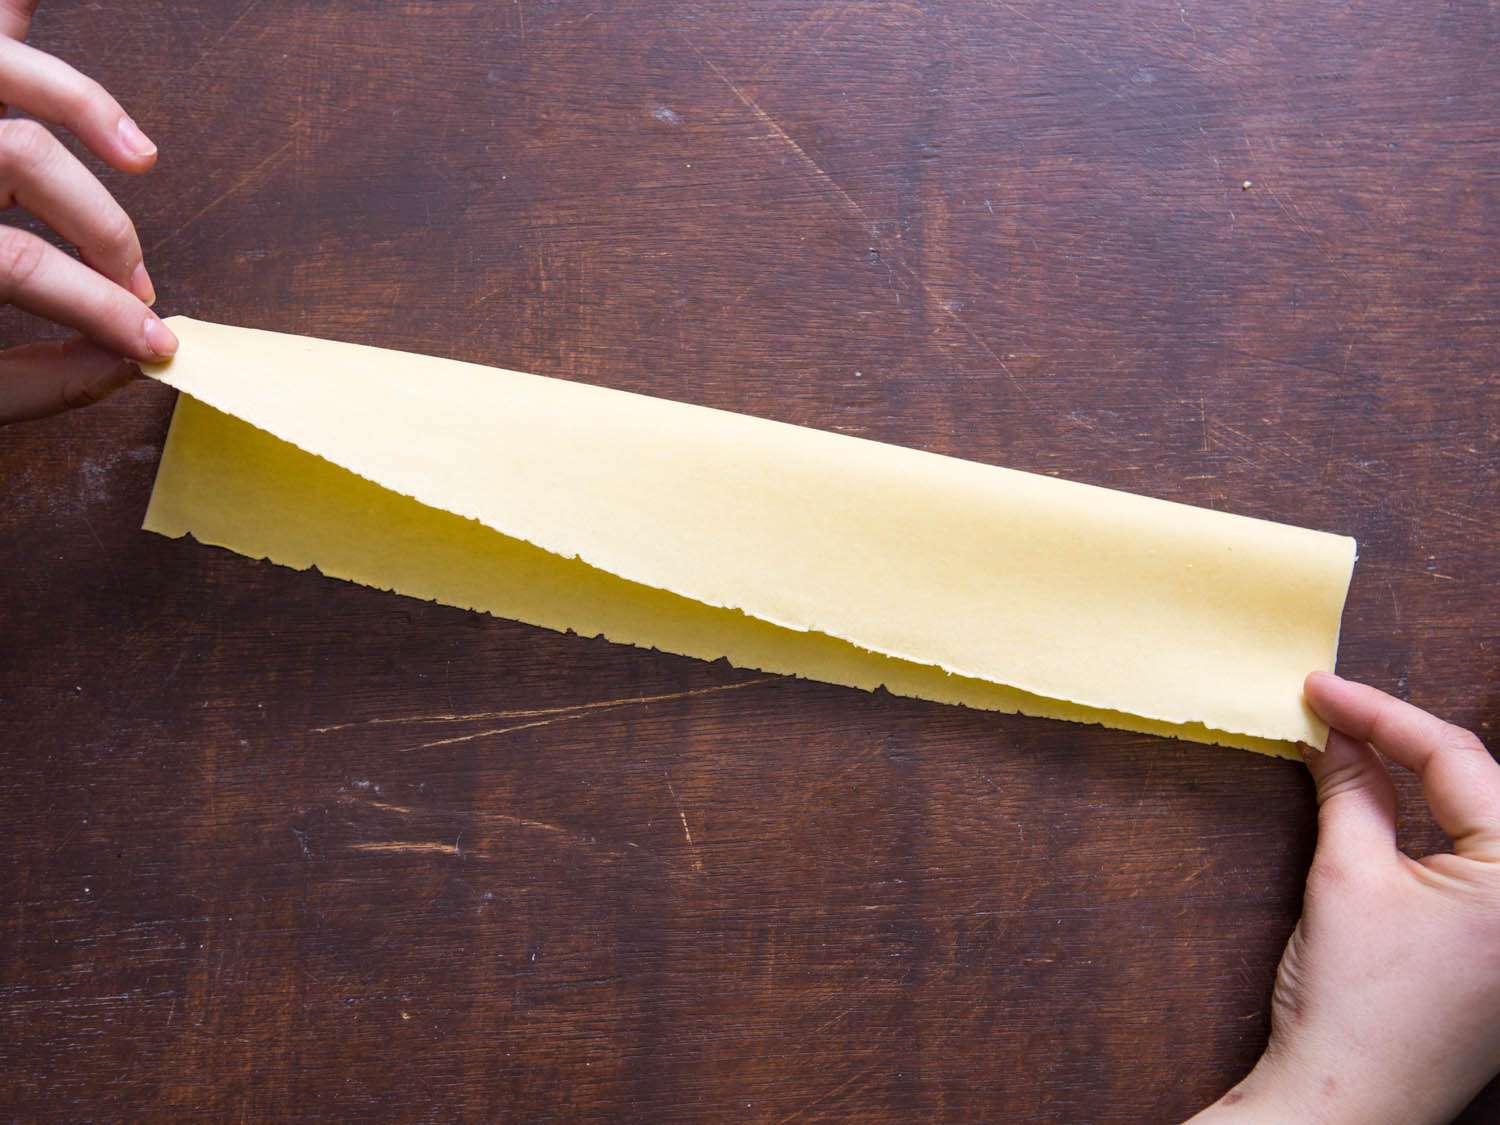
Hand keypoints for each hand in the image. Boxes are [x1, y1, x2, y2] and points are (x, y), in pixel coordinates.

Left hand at [0, 0, 175, 424]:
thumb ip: (37, 381)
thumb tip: (124, 364)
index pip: (24, 264)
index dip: (103, 310)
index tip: (155, 345)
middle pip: (27, 158)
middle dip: (106, 233)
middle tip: (138, 288)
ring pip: (9, 72)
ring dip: (88, 107)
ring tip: (141, 157)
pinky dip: (23, 5)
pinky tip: (49, 1)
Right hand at [1192, 673, 1499, 1124]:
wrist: (1349, 1102)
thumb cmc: (1355, 1005)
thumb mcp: (1345, 876)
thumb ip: (1349, 791)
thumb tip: (1336, 734)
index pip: (1454, 760)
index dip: (1379, 713)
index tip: (1320, 687)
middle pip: (1476, 781)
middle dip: (1403, 736)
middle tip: (1332, 706)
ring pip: (1479, 814)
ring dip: (1419, 774)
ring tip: (1353, 739)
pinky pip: (1475, 855)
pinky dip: (1429, 819)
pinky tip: (1384, 795)